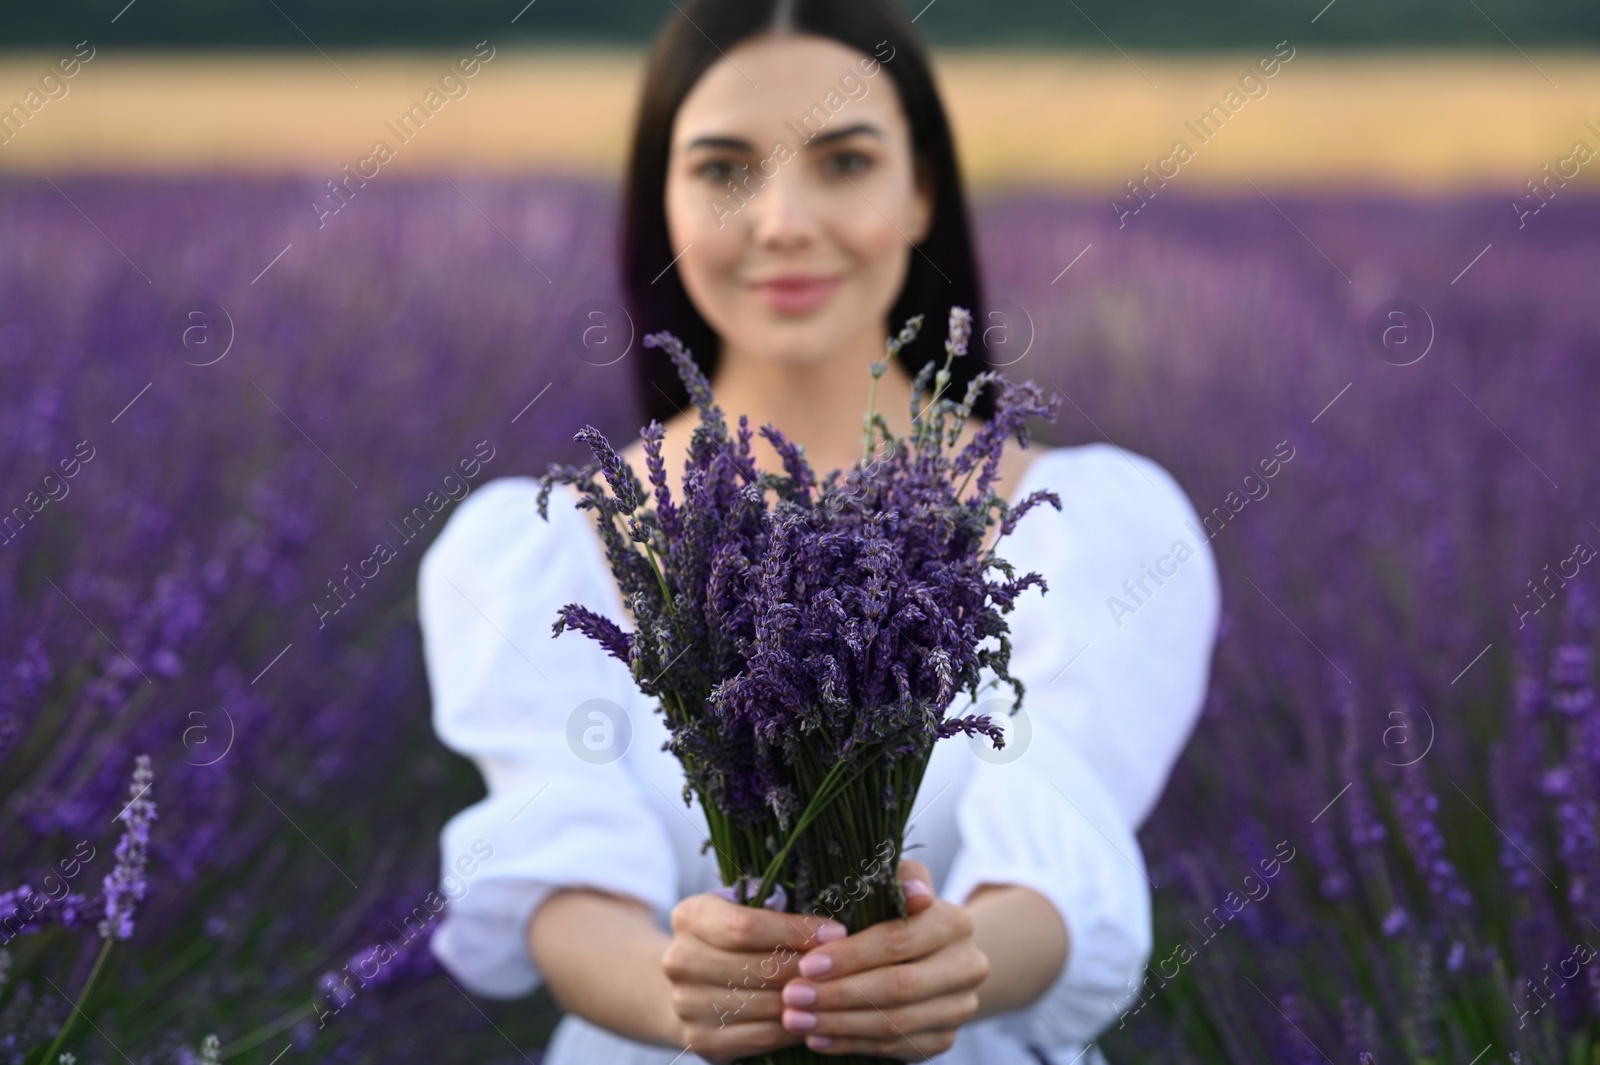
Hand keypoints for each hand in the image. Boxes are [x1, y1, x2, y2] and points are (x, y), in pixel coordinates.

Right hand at [660, 889, 846, 1063]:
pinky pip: (763, 1036)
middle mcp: (680, 960)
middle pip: (759, 967)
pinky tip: (815, 1015)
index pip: (747, 925)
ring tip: (835, 990)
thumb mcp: (742, 910)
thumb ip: (775, 911)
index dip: (796, 930)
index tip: (837, 932)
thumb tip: (832, 931)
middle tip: (842, 966)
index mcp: (690, 917)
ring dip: (806, 999)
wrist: (692, 986)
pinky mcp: (701, 1039)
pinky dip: (795, 1027)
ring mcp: (687, 1004)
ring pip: (766, 1004)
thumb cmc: (732, 942)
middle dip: (808, 967)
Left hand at [778, 859, 989, 1059]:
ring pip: (894, 1024)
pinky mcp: (944, 1039)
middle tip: (792, 996)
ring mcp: (958, 1008)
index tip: (807, 964)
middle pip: (898, 987)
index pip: (898, 941)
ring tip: (795, 1019)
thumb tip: (916, 893)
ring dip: (839, 1024)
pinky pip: (894, 1048)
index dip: (851, 955)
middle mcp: (966, 967)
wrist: (934, 953)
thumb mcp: (895, 885)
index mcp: (955, 923)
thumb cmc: (898, 912)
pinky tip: (817, 1038)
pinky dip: (851, 1044)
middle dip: (839, 993)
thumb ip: (898, 878)